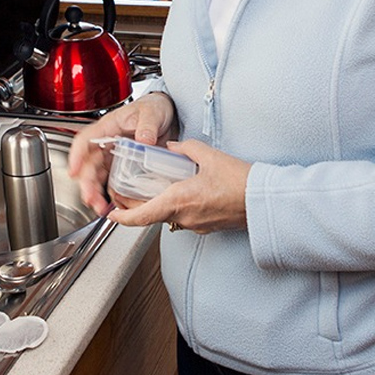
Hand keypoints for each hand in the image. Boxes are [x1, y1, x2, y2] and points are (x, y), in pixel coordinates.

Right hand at [68, 93, 176, 215]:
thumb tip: (144, 140)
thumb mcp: (152, 113)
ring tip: (99, 207)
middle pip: (88, 164)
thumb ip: (148, 126)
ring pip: (97, 176)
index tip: (73, 171)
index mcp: (107, 127)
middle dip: (86, 183)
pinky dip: (111, 195)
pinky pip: (112, 182)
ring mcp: (114, 156)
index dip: (76, 156)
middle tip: (90, 198)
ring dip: (96, 192)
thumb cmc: (154, 108)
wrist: (168, 114)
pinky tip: (113, 206)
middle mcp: (106, 143)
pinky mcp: (123, 167)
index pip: (84, 141)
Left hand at [108, 138, 250, 233]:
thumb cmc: (240, 182)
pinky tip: (183, 195)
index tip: (111, 213)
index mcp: (178, 201)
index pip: (140, 217)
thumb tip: (172, 147)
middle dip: (136, 209)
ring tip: (156, 191)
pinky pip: (184, 219)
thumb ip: (185, 149)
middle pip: (150, 218)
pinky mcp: (206, 227)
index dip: (121, 217)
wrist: (263, 201)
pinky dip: (177, 209)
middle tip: (128, 197)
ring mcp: (195, 225)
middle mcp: (184, 217)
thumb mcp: (208, 155)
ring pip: (168, 218)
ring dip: (158, 207)